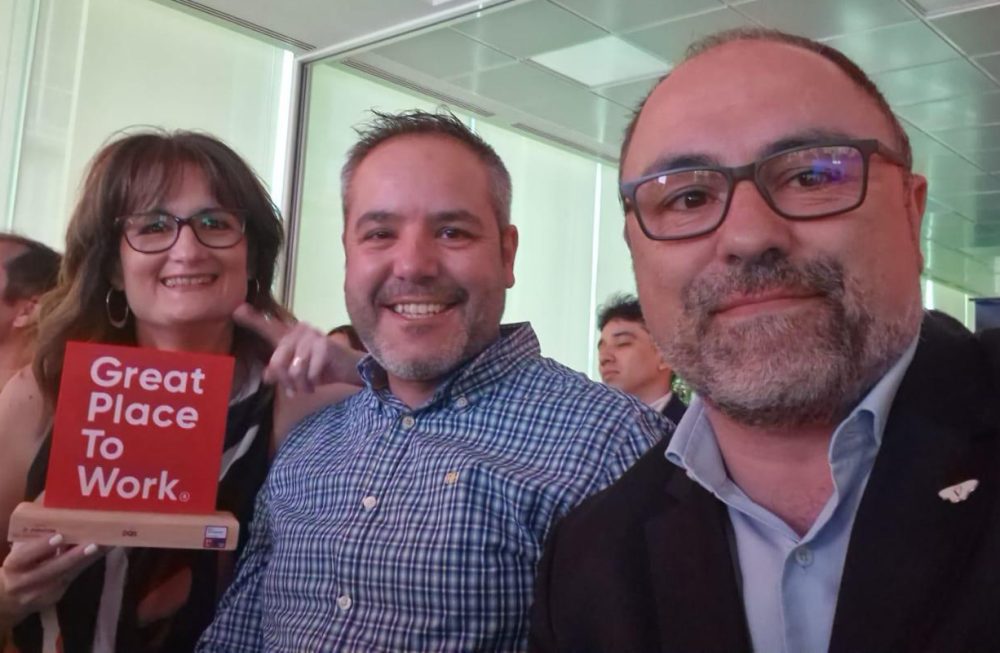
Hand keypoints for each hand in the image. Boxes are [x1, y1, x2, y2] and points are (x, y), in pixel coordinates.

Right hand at [0, 534, 101, 625]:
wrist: (10, 597)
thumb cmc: (19, 564)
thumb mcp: (20, 550)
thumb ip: (34, 534)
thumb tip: (53, 506)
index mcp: (14, 565)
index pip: (24, 556)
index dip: (41, 547)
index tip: (59, 536)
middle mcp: (25, 582)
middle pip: (50, 570)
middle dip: (73, 557)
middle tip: (93, 543)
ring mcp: (42, 592)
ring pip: (67, 574)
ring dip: (88, 558)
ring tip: (106, 544)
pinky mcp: (56, 595)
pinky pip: (75, 576)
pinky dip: (90, 562)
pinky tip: (105, 550)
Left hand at [233, 303, 363, 395]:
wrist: (350, 369)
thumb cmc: (321, 368)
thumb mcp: (296, 372)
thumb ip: (279, 372)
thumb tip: (266, 376)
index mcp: (289, 334)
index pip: (268, 326)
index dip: (252, 320)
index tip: (236, 310)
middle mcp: (299, 330)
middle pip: (277, 361)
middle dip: (285, 381)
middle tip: (294, 391)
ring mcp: (312, 335)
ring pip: (294, 369)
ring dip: (301, 385)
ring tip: (308, 387)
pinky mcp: (325, 345)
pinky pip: (309, 372)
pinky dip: (313, 382)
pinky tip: (319, 381)